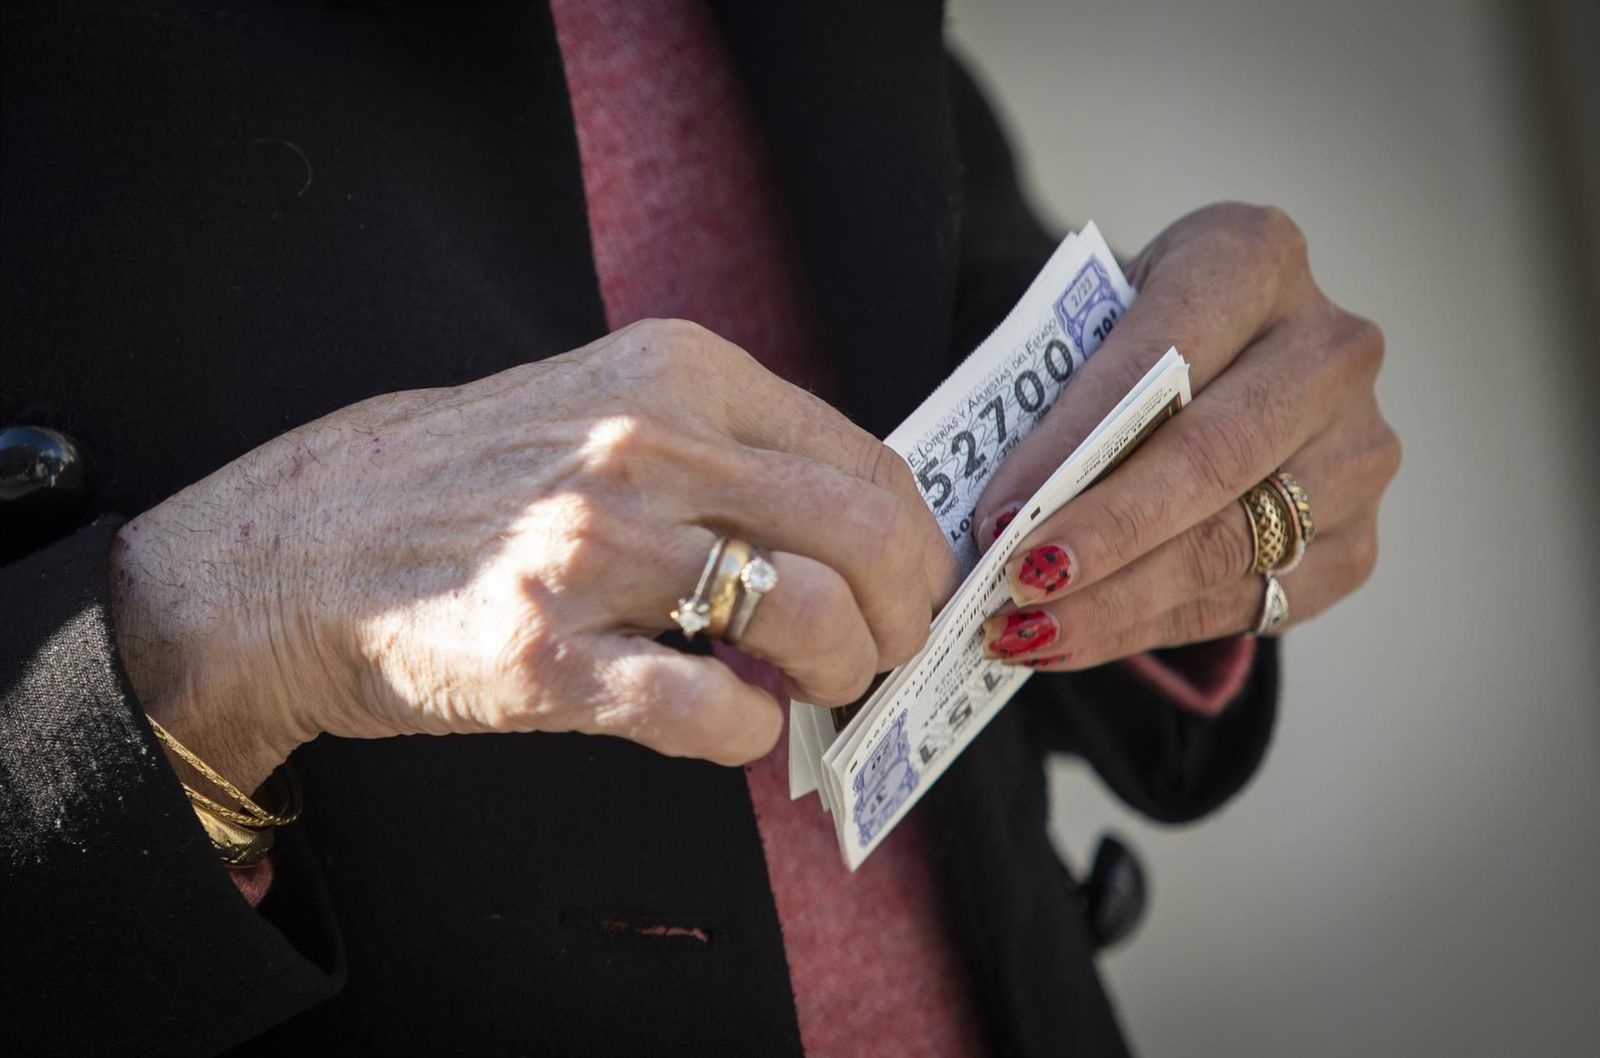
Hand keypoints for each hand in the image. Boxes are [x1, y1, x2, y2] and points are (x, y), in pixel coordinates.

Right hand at [111, 319, 957, 789]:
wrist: (302, 552)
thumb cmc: (464, 484)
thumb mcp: (602, 404)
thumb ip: (724, 447)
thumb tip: (848, 526)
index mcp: (674, 373)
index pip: (864, 460)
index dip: (914, 544)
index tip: (912, 588)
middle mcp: (645, 447)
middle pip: (864, 536)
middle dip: (902, 614)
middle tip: (885, 652)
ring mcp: (595, 551)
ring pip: (808, 619)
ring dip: (839, 674)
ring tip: (809, 690)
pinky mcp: (549, 657)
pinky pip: (711, 710)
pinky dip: (750, 731)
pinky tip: (734, 724)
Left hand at [971, 204, 1398, 707]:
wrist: (1216, 368)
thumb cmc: (1129, 346)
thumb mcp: (1087, 329)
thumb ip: (1053, 393)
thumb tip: (996, 511)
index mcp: (1254, 258)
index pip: (1161, 355)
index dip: (1075, 442)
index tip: (997, 510)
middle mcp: (1331, 350)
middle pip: (1212, 458)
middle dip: (1103, 534)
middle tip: (1016, 586)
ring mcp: (1360, 450)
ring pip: (1233, 544)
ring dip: (1118, 600)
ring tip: (1027, 631)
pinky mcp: (1358, 539)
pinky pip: (1250, 601)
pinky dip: (1151, 626)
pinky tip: (1075, 640)